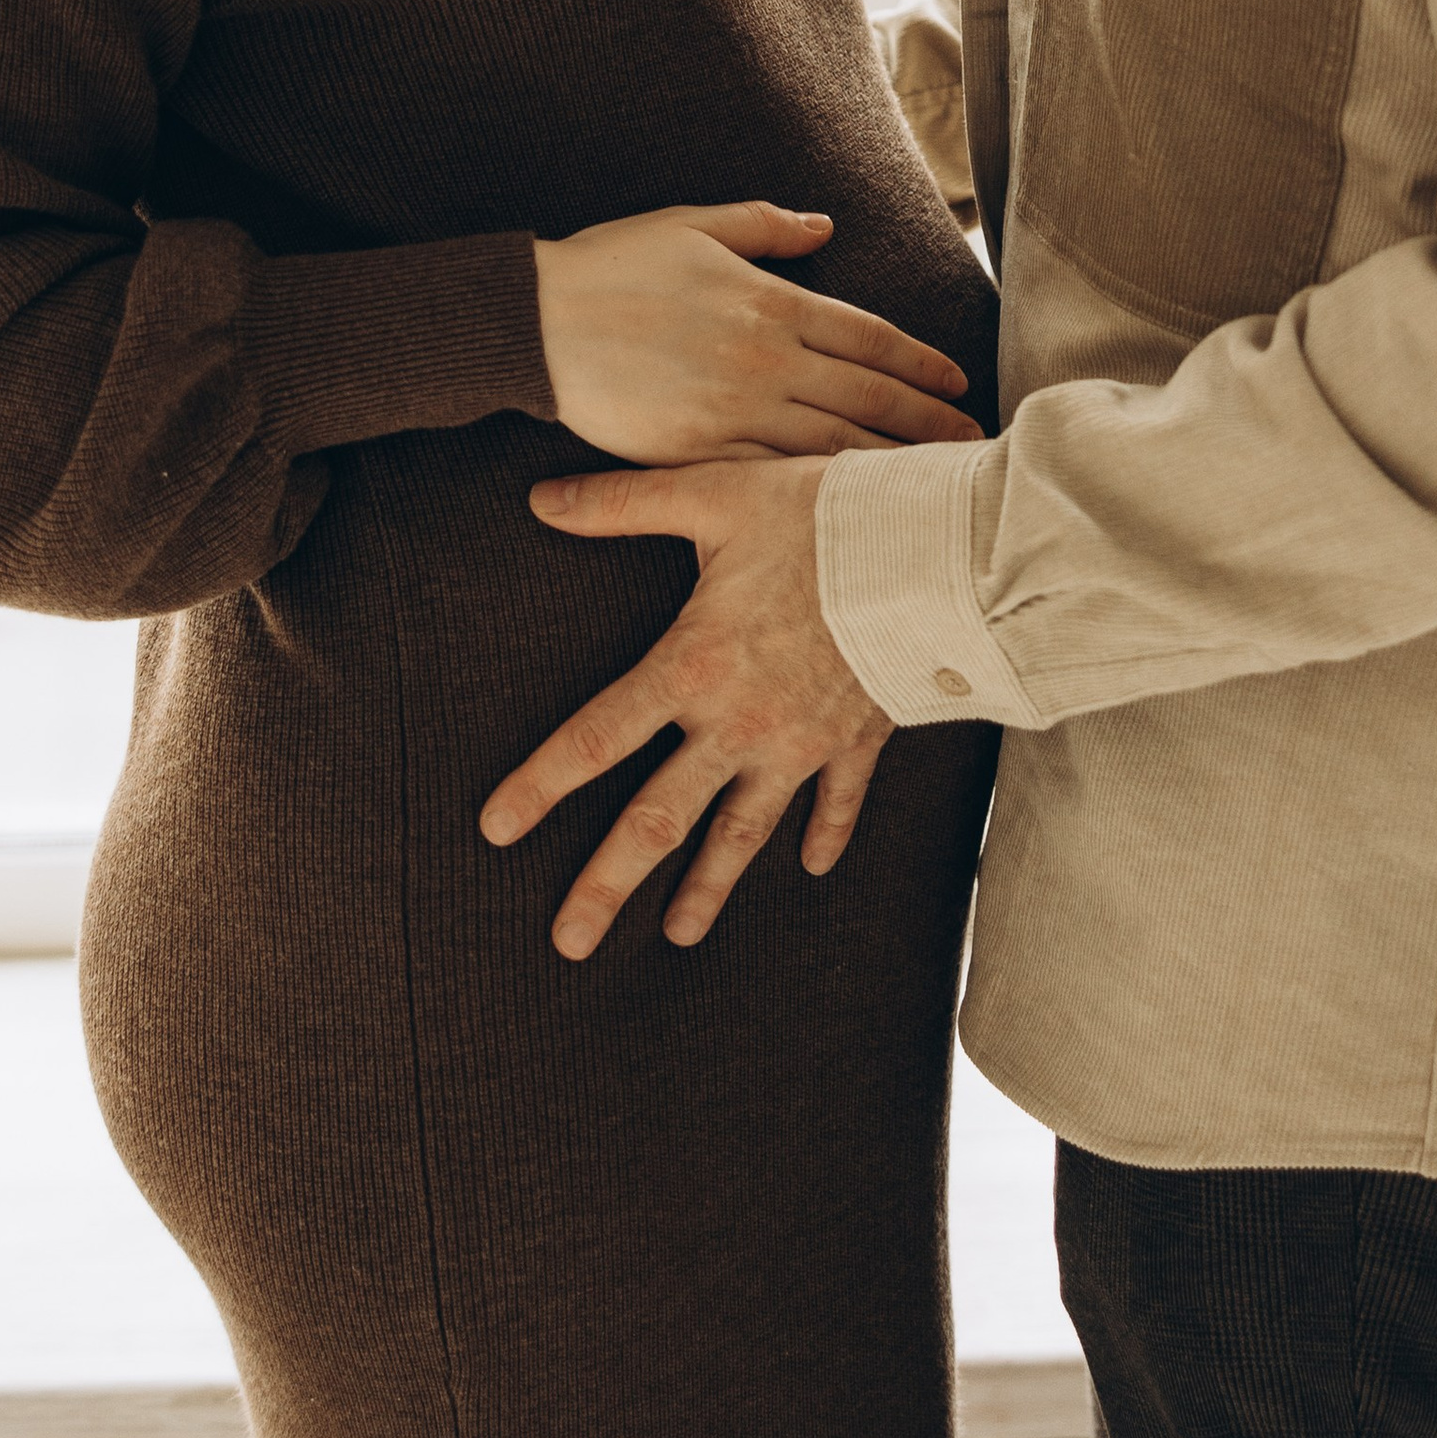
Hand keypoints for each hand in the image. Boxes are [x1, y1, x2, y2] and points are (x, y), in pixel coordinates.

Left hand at [480, 459, 888, 953]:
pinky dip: (825, 833)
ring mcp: (802, 743)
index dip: (540, 784)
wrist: (940, 552)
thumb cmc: (824, 516)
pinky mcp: (859, 739)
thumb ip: (624, 504)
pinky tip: (813, 867)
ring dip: (707, 887)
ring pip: (742, 832)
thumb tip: (541, 498)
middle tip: (567, 943)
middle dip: (609, 882)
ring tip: (677, 936)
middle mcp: (739, 723)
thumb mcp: (716, 495)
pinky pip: (838, 802)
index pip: (596, 738)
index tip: (496, 829)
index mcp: (693, 666)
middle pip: (659, 817)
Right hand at [532, 202, 980, 463]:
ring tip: (932, 483)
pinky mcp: (698, 452)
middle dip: (925, 422)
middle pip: (866, 396)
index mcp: (769, 302)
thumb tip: (824, 226)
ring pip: (832, 444)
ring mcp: (733, 410)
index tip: (957, 381)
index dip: (919, 362)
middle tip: (972, 445)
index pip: (867, 336)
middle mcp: (764, 358)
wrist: (537, 323)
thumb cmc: (610, 266)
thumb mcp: (692, 225)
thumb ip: (764, 227)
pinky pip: (773, 476)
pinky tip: (850, 507)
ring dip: (889, 464)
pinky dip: (819, 491)